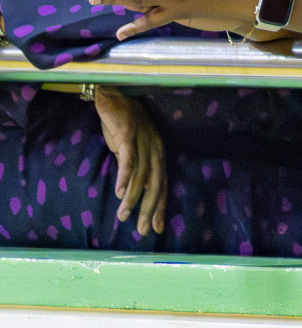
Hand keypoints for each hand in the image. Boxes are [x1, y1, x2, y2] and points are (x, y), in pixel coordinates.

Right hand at [94, 87, 166, 236]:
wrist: (113, 98)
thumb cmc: (122, 124)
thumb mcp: (130, 150)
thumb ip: (134, 168)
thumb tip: (132, 189)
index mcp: (157, 154)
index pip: (162, 184)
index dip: (160, 206)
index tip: (156, 228)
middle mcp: (155, 149)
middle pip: (156, 184)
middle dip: (150, 208)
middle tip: (143, 230)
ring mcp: (144, 142)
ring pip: (141, 175)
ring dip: (133, 198)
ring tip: (124, 216)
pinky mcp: (129, 135)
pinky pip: (129, 159)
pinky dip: (125, 176)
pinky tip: (121, 192)